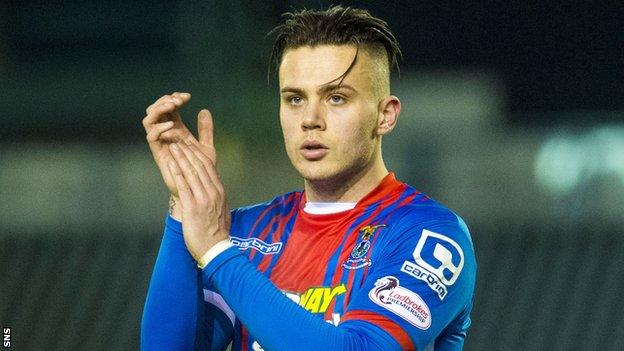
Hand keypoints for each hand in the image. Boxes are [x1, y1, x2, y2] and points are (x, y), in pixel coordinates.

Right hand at [142, 92, 217, 215]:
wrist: (198, 189)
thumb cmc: (201, 170)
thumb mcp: (206, 146)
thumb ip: (206, 130)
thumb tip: (204, 110)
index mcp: (176, 130)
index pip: (169, 108)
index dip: (175, 98)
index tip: (187, 97)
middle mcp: (165, 134)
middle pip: (155, 110)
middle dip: (164, 101)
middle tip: (178, 100)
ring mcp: (161, 143)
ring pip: (148, 120)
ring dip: (159, 110)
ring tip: (173, 106)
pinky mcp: (159, 153)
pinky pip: (151, 137)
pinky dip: (158, 128)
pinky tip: (171, 125)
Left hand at [167, 124, 229, 259]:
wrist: (215, 249)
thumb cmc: (216, 232)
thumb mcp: (221, 211)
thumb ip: (216, 198)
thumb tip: (213, 190)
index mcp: (219, 191)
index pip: (208, 167)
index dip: (197, 152)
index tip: (189, 143)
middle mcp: (212, 192)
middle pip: (199, 165)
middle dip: (188, 150)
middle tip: (178, 138)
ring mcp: (203, 199)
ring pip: (191, 173)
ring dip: (181, 157)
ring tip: (172, 145)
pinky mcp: (192, 208)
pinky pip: (184, 187)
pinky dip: (177, 173)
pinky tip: (170, 164)